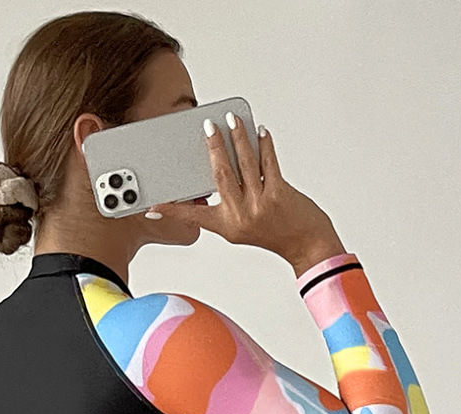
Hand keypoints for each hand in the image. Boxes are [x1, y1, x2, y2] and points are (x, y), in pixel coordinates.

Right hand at [154, 114, 346, 276]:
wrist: (306, 245)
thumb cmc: (278, 235)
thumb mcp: (245, 226)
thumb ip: (232, 203)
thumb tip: (224, 167)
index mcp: (227, 226)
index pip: (194, 215)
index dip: (173, 210)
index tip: (154, 207)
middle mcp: (241, 216)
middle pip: (220, 175)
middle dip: (213, 147)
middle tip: (208, 128)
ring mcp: (260, 205)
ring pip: (243, 163)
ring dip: (237, 137)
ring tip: (232, 120)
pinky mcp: (278, 194)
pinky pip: (268, 162)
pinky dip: (263, 143)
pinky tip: (259, 132)